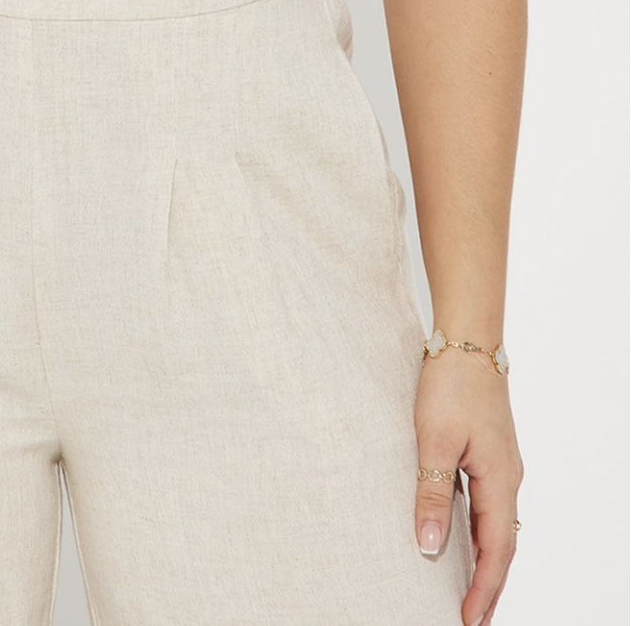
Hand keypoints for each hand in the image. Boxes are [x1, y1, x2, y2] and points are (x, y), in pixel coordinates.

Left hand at [414, 347, 523, 624]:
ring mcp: (501, 465)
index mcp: (500, 481)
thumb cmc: (451, 385)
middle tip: (471, 618)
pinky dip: (480, 532)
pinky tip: (464, 537)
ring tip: (469, 590)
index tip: (469, 620)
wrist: (467, 339)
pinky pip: (489, 505)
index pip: (496, 551)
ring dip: (486, 560)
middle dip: (489, 584)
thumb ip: (432, 494)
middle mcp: (508, 478)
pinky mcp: (489, 452)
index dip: (483, 589)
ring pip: (497, 525)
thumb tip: (429, 547)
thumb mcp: (434, 440)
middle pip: (502, 545)